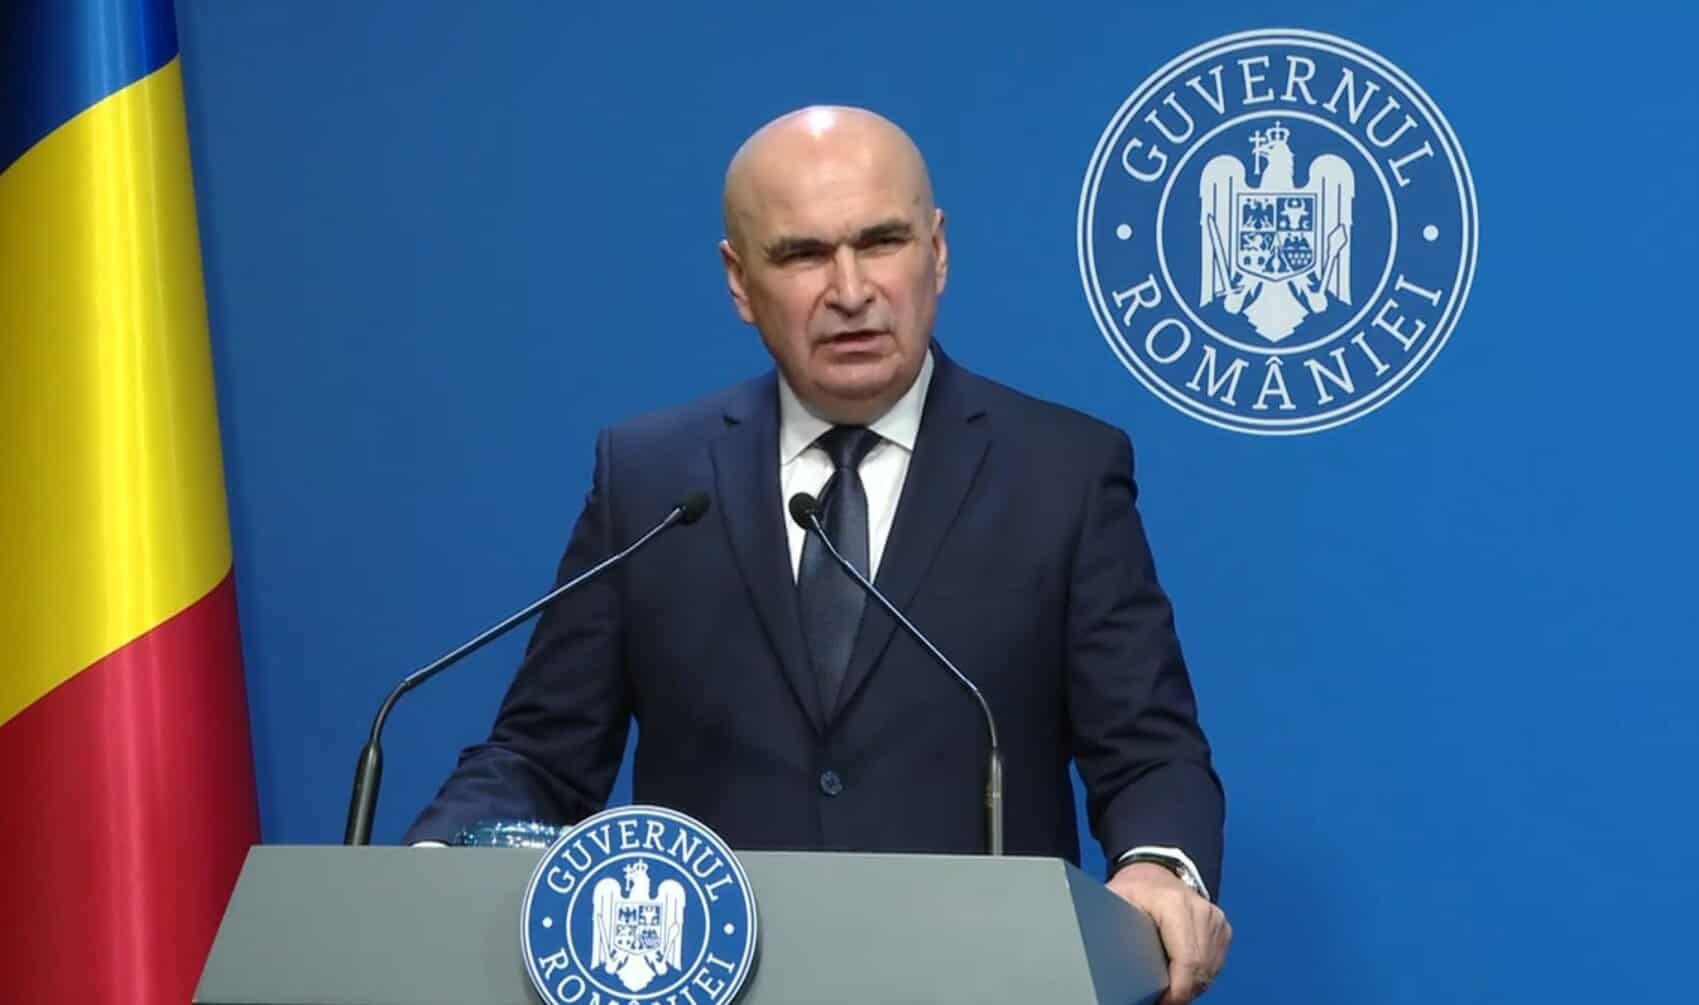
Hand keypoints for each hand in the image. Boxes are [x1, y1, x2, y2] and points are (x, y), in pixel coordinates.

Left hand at [1107, 862, 1230, 1002]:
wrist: (1156, 873)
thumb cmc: (1133, 891)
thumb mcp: (1115, 901)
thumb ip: (1112, 925)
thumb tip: (1103, 953)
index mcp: (1174, 904)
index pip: (1187, 960)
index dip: (1176, 990)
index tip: (1161, 1002)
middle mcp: (1201, 910)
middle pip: (1200, 969)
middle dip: (1182, 992)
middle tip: (1162, 1001)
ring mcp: (1215, 919)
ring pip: (1210, 970)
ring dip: (1192, 986)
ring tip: (1169, 989)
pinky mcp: (1222, 929)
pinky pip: (1216, 964)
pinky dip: (1200, 976)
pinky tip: (1181, 977)